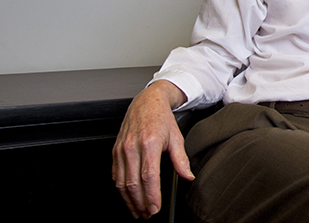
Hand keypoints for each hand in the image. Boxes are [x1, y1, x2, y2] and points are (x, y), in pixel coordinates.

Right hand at [112, 80, 192, 218]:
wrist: (146, 103)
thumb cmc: (161, 119)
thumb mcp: (176, 137)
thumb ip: (181, 160)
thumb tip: (188, 177)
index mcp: (150, 144)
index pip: (149, 177)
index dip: (151, 196)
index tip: (155, 208)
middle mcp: (132, 148)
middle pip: (133, 183)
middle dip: (140, 203)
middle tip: (148, 214)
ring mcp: (121, 150)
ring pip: (122, 183)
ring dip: (129, 200)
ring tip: (138, 211)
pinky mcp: (115, 152)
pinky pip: (116, 175)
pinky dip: (121, 190)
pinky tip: (128, 197)